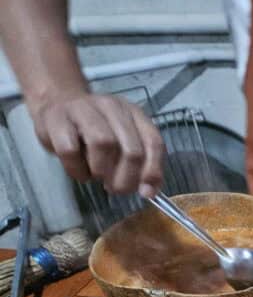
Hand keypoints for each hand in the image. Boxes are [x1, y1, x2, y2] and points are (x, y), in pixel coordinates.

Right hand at [31, 90, 163, 196]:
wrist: (55, 104)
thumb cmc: (93, 131)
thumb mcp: (121, 143)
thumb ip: (140, 165)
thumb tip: (148, 191)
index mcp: (133, 113)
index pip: (153, 142)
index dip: (152, 171)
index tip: (146, 192)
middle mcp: (112, 107)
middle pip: (131, 150)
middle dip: (126, 179)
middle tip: (116, 188)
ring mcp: (83, 109)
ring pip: (102, 144)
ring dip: (101, 171)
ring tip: (96, 176)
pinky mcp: (56, 118)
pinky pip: (70, 150)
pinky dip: (76, 169)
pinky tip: (78, 171)